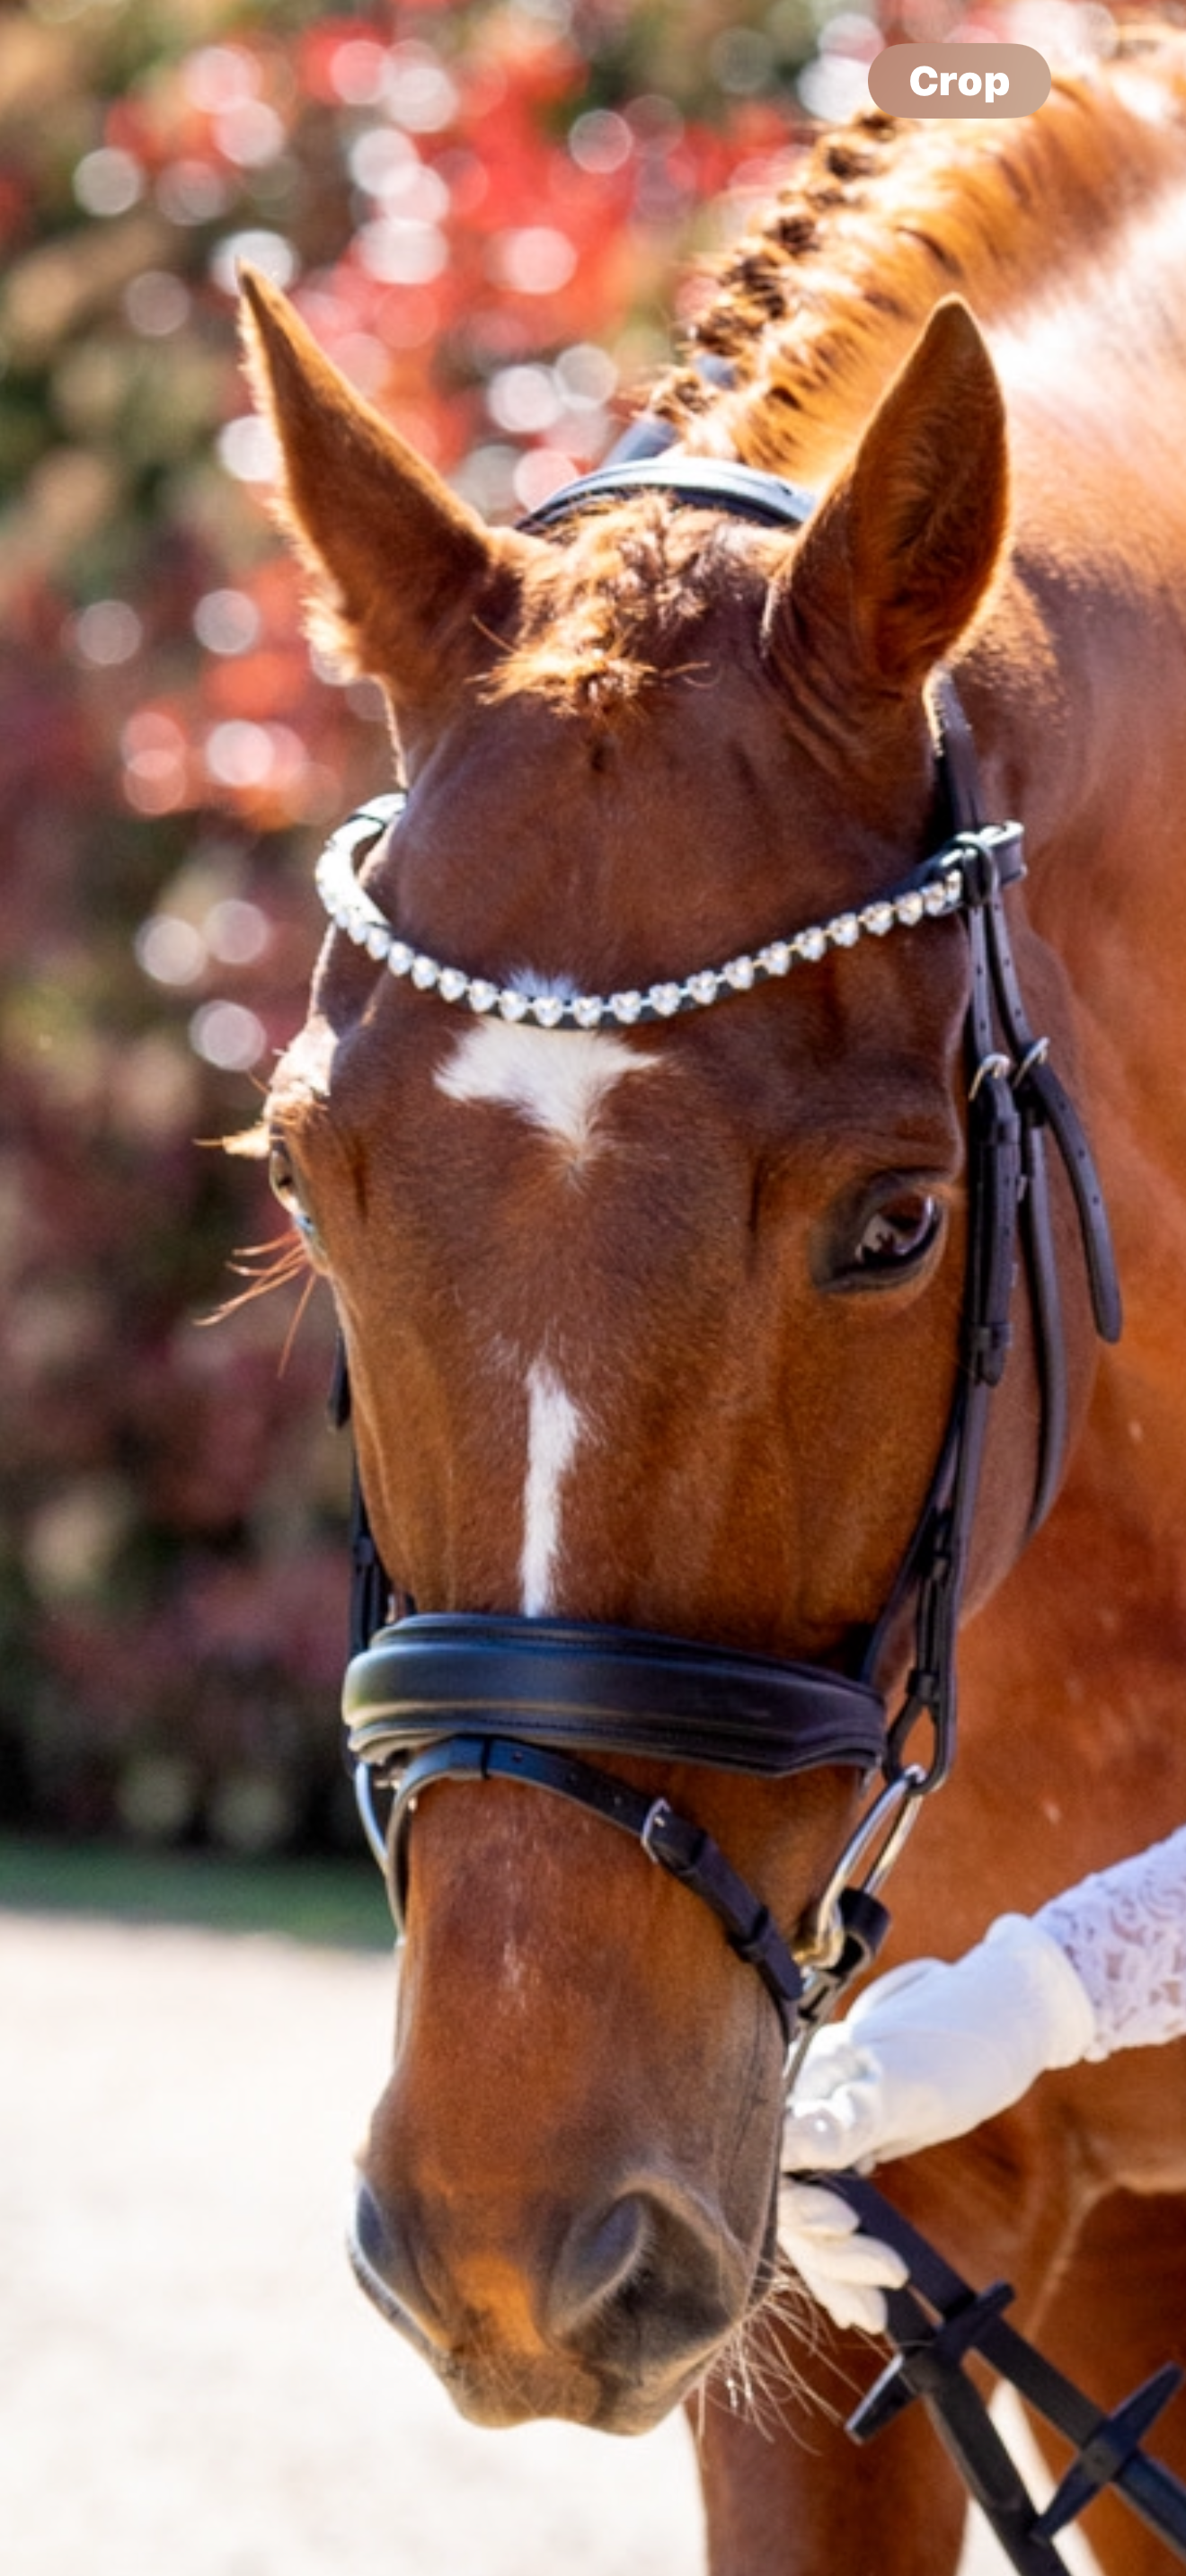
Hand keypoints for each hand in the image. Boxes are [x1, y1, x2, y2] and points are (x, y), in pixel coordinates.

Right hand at [777, 1914, 1094, 2330]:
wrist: (1000, 2026)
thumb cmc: (957, 2044)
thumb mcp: (909, 2086)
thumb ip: (846, 2118)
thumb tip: (786, 2144)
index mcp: (801, 2076)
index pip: (771, 2158)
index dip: (800, 2204)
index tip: (845, 2229)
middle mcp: (800, 2103)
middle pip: (789, 2194)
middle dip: (831, 2247)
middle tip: (888, 2275)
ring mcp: (820, 2128)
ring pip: (810, 2212)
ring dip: (840, 2266)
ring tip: (875, 2311)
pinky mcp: (845, 2148)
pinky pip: (830, 2211)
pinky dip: (845, 2257)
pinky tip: (859, 2298)